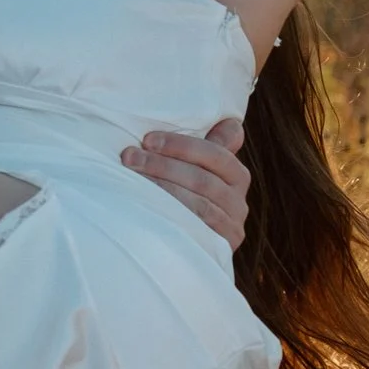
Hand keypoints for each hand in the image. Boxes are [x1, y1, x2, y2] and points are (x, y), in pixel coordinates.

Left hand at [123, 116, 249, 249]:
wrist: (182, 249)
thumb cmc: (184, 196)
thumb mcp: (195, 169)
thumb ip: (207, 147)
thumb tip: (225, 120)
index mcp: (236, 174)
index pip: (215, 153)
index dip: (181, 145)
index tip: (148, 139)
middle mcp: (239, 199)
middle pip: (202, 178)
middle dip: (162, 165)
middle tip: (129, 157)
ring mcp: (232, 224)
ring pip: (198, 202)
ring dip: (162, 188)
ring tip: (132, 177)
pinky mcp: (221, 246)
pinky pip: (196, 226)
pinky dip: (171, 213)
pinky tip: (147, 206)